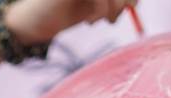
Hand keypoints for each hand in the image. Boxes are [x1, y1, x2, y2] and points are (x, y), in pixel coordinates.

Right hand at [5, 0, 132, 45]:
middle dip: (125, 0)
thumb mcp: (95, 4)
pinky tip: (91, 20)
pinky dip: (101, 9)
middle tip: (115, 18)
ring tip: (104, 21)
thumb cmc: (65, 13)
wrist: (36, 22)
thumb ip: (114, 0)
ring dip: (114, 8)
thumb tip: (135, 2)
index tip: (130, 6)